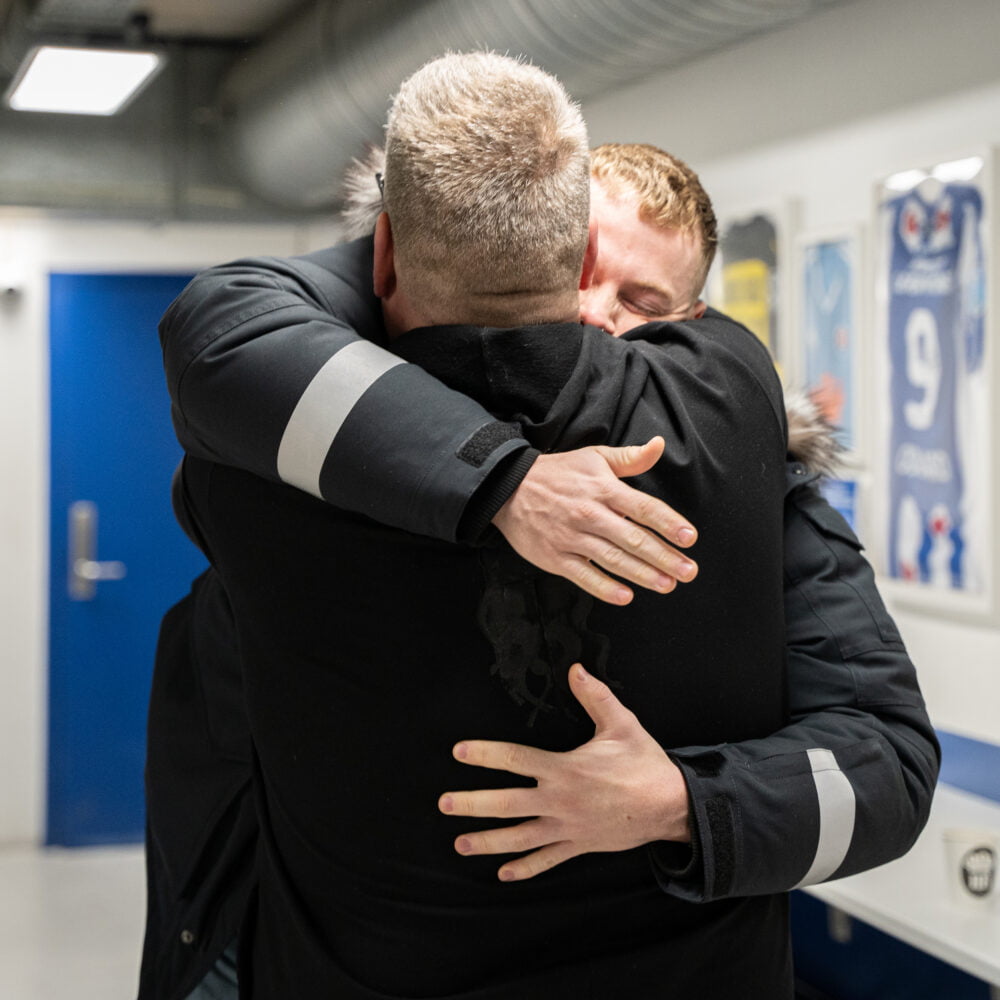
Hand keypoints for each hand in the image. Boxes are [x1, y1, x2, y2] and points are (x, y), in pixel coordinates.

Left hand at [439, 664, 690, 881]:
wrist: (671, 806)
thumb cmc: (644, 763)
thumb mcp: (621, 724)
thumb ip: (594, 696)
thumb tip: (576, 668)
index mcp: (564, 769)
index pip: (515, 759)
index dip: (485, 754)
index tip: (459, 752)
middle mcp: (559, 801)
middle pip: (507, 804)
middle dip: (472, 805)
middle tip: (444, 804)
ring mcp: (567, 828)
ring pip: (520, 838)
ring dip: (488, 841)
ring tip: (460, 844)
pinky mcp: (579, 845)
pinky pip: (547, 860)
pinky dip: (525, 868)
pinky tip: (504, 873)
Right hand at [491, 438, 696, 605]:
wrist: (508, 488)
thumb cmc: (557, 473)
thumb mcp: (594, 457)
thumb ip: (629, 458)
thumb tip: (659, 445)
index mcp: (603, 489)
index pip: (644, 507)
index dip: (669, 523)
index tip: (689, 538)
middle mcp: (590, 514)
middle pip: (634, 539)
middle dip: (665, 557)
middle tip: (689, 571)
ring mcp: (572, 537)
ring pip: (613, 560)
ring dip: (643, 575)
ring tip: (667, 585)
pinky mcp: (555, 557)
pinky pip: (584, 575)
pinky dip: (605, 588)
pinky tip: (626, 596)